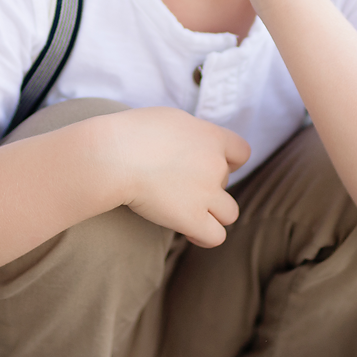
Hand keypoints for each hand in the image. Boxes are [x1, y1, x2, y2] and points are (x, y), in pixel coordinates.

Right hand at [92, 108, 248, 246]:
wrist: (115, 155)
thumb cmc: (132, 132)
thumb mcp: (171, 119)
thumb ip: (191, 133)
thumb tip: (192, 145)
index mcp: (211, 137)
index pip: (241, 152)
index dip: (229, 162)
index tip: (208, 165)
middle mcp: (215, 165)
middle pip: (226, 183)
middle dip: (208, 186)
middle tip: (177, 185)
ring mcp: (206, 193)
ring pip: (230, 213)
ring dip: (213, 213)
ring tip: (188, 211)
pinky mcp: (192, 218)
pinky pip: (216, 236)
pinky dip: (204, 236)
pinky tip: (188, 231)